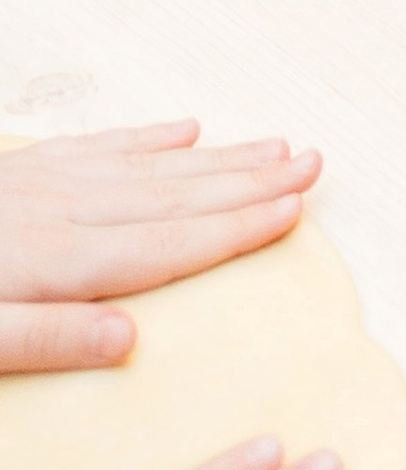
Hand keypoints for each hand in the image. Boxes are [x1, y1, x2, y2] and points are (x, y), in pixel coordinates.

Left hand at [0, 127, 318, 372]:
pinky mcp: (30, 165)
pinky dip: (152, 137)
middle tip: (312, 164)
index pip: (166, 246)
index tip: (292, 212)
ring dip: (219, 158)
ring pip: (152, 167)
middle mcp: (67, 207)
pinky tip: (188, 129)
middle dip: (252, 183)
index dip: (235, 231)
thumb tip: (127, 340)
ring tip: (275, 146)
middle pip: (176, 197)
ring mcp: (50, 178)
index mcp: (58, 259)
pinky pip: (104, 143)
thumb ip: (45, 340)